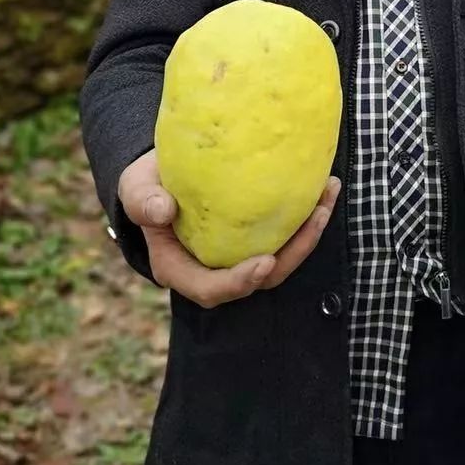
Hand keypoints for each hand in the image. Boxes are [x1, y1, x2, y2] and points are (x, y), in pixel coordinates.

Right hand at [117, 148, 341, 307]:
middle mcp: (215, 270)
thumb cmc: (146, 186)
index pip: (211, 290)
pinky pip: (287, 234)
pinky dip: (308, 213)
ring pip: (282, 256)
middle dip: (294, 253)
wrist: (162, 174)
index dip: (240, 283)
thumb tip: (163, 210)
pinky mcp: (258, 237)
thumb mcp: (136, 189)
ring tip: (328, 194)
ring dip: (310, 231)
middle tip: (316, 218)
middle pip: (261, 277)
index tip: (265, 262)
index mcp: (181, 269)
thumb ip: (143, 201)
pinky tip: (325, 185)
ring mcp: (240, 255)